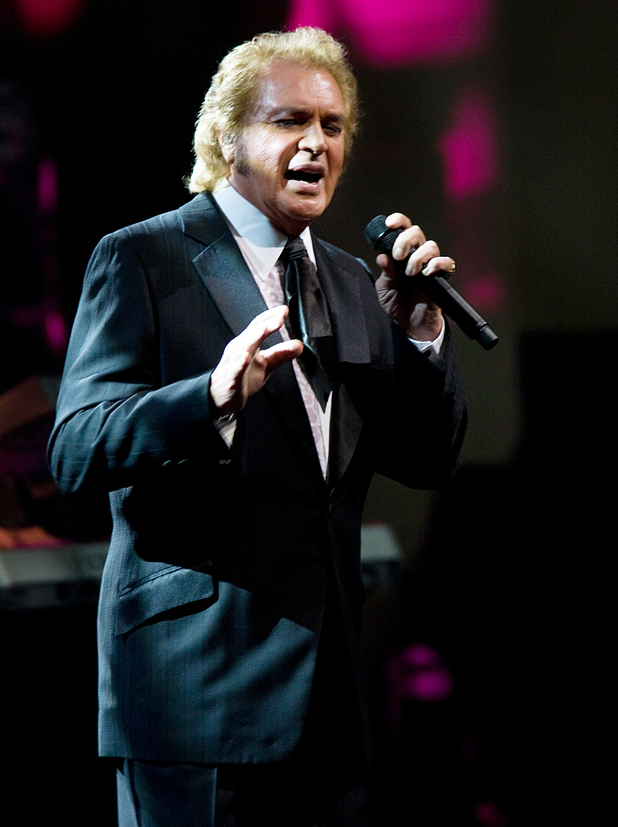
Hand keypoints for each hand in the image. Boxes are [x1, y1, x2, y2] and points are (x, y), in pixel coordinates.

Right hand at [210, 306, 302, 415]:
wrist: (223, 398)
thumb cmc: (243, 378)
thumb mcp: (266, 365)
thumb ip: (281, 355)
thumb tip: (299, 345)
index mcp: (247, 343)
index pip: (258, 325)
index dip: (270, 316)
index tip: (284, 310)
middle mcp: (238, 350)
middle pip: (251, 333)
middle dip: (265, 325)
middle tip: (280, 319)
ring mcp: (233, 364)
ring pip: (242, 348)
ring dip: (253, 338)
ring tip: (265, 330)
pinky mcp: (231, 379)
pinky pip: (235, 370)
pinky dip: (240, 363)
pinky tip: (246, 357)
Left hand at [374, 213, 454, 340]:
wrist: (410, 326)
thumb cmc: (397, 305)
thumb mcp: (384, 289)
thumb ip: (385, 273)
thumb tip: (382, 256)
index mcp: (401, 254)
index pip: (403, 229)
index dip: (398, 221)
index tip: (389, 224)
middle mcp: (416, 255)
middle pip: (417, 232)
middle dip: (405, 240)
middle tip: (398, 256)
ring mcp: (429, 265)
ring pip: (431, 245)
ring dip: (418, 256)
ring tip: (410, 273)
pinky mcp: (440, 278)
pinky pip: (446, 263)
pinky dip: (437, 264)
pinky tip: (426, 273)